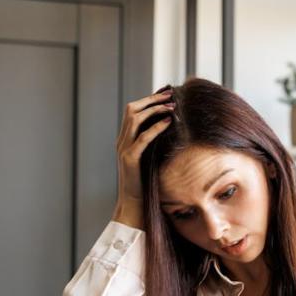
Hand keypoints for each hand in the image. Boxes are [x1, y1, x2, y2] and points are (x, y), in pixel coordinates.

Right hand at [113, 87, 174, 227]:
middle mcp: (122, 140)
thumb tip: (173, 132)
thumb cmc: (145, 182)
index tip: (166, 94)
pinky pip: (142, 138)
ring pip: (134, 119)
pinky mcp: (130, 159)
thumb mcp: (150, 159)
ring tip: (171, 106)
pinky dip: (155, 128)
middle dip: (151, 100)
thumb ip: (155, 145)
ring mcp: (124, 149)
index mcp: (125, 139)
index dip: (148, 100)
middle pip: (131, 110)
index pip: (133, 111)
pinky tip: (168, 122)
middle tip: (170, 94)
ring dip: (154, 110)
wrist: (133, 202)